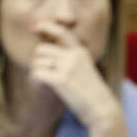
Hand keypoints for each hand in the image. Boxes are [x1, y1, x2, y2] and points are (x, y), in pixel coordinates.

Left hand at [30, 21, 130, 136]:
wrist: (102, 110)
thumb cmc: (93, 94)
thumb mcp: (86, 69)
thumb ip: (71, 59)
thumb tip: (49, 52)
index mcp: (80, 52)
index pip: (61, 32)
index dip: (45, 27)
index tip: (34, 27)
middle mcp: (73, 56)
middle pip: (41, 49)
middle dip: (39, 60)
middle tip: (46, 72)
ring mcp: (67, 68)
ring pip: (37, 62)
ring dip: (38, 71)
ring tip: (49, 82)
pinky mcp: (60, 81)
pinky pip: (37, 74)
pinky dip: (37, 81)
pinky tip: (46, 86)